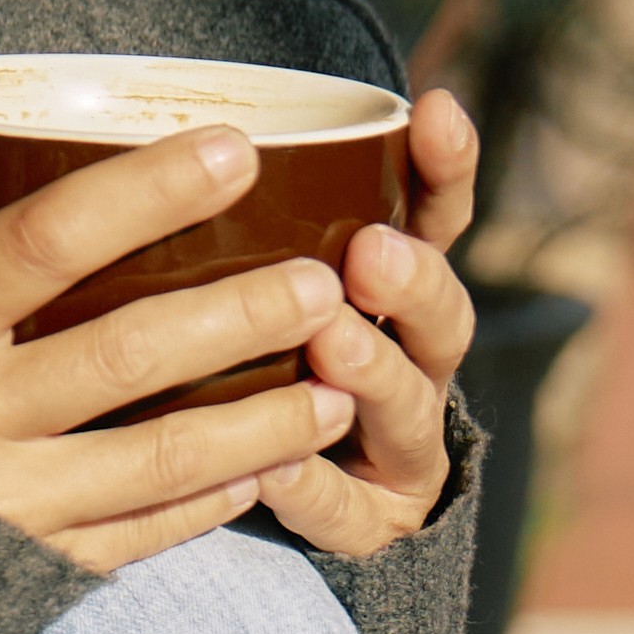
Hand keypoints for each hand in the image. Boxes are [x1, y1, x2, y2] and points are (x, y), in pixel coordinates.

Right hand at [0, 123, 381, 571]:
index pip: (42, 240)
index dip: (146, 189)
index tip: (235, 149)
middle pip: (130, 351)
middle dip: (242, 313)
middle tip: (327, 281)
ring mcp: (2, 508)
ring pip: (163, 457)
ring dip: (263, 422)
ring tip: (340, 391)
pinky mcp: (28, 578)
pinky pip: (144, 536)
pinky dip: (215, 502)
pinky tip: (269, 469)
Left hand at [255, 85, 478, 562]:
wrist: (282, 486)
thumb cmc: (248, 351)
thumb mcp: (254, 275)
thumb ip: (248, 220)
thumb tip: (188, 132)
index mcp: (401, 289)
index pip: (440, 217)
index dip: (445, 168)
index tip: (432, 112)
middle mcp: (416, 362)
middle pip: (443, 318)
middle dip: (413, 283)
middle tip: (373, 252)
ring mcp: (401, 446)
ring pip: (408, 411)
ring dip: (374, 374)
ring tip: (334, 345)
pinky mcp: (368, 521)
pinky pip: (348, 511)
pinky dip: (312, 489)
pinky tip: (274, 468)